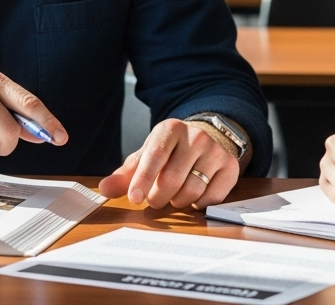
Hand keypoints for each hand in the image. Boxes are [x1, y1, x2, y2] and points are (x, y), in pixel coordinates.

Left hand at [98, 119, 238, 209]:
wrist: (208, 137)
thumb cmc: (172, 150)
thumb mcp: (148, 155)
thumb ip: (126, 174)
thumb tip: (104, 189)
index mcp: (170, 129)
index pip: (154, 156)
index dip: (143, 180)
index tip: (134, 198)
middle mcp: (195, 137)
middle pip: (172, 179)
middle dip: (158, 197)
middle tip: (154, 199)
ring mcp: (215, 152)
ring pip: (191, 192)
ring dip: (178, 202)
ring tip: (174, 195)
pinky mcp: (231, 167)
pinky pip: (211, 198)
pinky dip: (199, 204)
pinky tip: (194, 194)